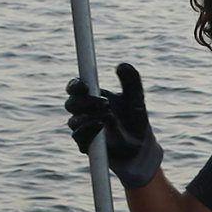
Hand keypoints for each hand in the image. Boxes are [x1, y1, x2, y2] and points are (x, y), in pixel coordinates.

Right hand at [63, 62, 162, 188]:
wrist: (141, 147)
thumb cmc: (135, 120)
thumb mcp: (136, 98)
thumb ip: (131, 81)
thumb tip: (122, 65)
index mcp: (91, 97)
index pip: (75, 88)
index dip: (75, 85)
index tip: (85, 85)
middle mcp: (83, 113)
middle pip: (70, 104)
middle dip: (84, 102)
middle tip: (105, 103)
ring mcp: (83, 130)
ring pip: (73, 121)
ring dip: (88, 117)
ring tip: (108, 116)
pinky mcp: (86, 145)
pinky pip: (79, 138)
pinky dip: (89, 131)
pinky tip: (102, 126)